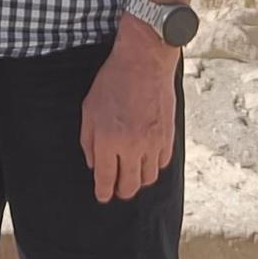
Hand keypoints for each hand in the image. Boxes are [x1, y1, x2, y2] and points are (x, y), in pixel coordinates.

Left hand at [79, 15, 178, 201]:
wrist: (144, 62)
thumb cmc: (113, 82)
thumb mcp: (89, 109)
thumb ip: (89, 141)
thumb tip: (95, 165)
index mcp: (109, 139)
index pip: (106, 179)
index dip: (103, 192)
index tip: (103, 196)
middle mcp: (132, 145)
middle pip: (130, 186)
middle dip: (121, 191)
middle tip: (117, 189)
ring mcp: (153, 142)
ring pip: (148, 178)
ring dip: (138, 179)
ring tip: (131, 172)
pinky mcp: (168, 136)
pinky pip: (162, 163)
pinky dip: (153, 165)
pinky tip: (146, 158)